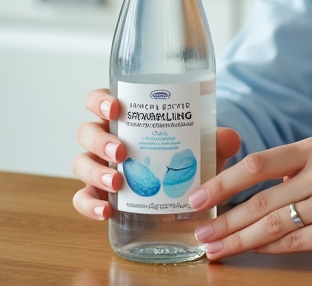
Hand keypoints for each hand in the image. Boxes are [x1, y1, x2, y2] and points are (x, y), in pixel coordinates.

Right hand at [72, 88, 241, 220]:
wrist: (183, 184)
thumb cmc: (183, 153)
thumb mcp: (200, 144)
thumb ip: (216, 139)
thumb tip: (231, 138)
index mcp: (123, 117)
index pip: (99, 100)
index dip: (100, 101)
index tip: (115, 108)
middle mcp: (105, 138)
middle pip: (86, 132)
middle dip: (100, 141)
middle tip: (122, 151)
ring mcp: (98, 166)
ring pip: (81, 164)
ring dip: (95, 172)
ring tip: (118, 182)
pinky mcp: (99, 194)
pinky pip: (82, 199)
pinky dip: (89, 204)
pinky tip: (106, 211)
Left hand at [186, 137, 311, 259]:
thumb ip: (298, 172)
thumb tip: (248, 193)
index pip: (256, 163)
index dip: (221, 182)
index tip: (195, 198)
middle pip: (259, 197)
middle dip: (222, 218)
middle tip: (197, 233)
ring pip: (274, 223)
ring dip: (239, 239)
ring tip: (216, 249)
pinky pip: (298, 242)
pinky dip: (272, 249)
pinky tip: (253, 253)